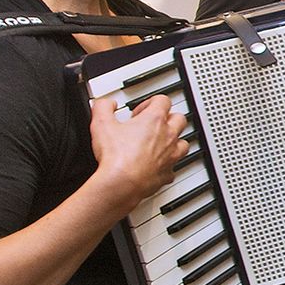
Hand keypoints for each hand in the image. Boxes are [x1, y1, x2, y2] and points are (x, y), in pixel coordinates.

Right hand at [88, 95, 188, 209]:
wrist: (121, 183)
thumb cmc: (116, 156)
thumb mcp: (101, 123)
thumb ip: (104, 107)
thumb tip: (107, 104)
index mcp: (154, 120)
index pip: (163, 101)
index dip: (151, 102)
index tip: (140, 111)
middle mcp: (168, 136)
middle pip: (179, 119)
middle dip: (167, 119)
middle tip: (151, 125)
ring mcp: (171, 156)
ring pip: (183, 143)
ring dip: (173, 141)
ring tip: (158, 143)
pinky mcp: (167, 174)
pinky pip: (173, 167)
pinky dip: (167, 165)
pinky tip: (156, 165)